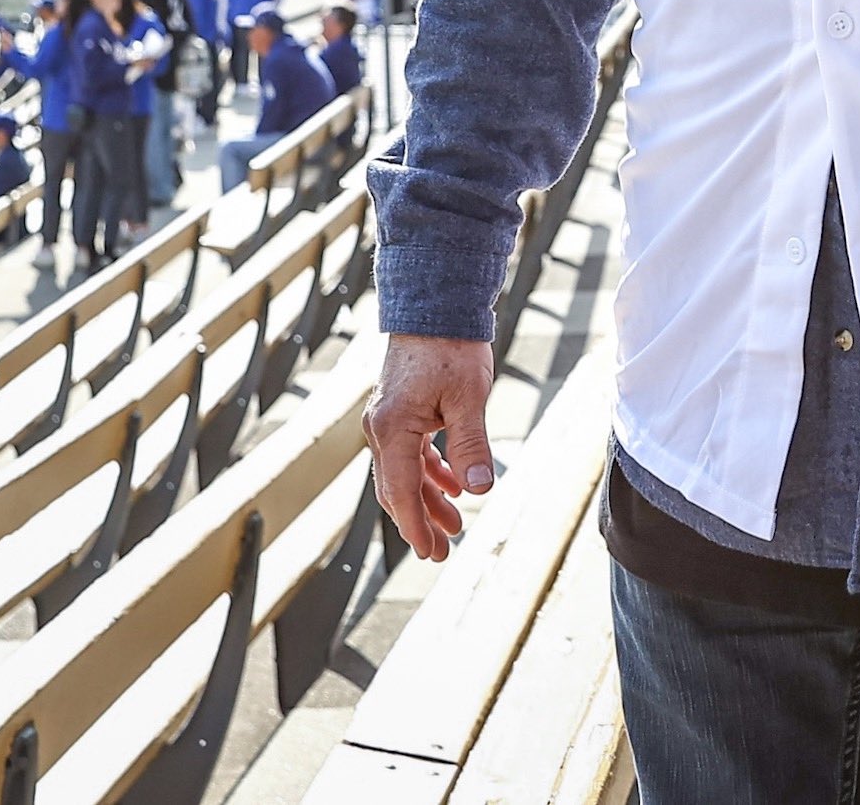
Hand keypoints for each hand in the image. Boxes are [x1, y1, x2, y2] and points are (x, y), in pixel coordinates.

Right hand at [365, 332, 497, 559]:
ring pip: (404, 473)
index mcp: (392, 429)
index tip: (429, 553)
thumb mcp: (469, 398)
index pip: (400, 492)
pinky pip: (409, 453)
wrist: (435, 305)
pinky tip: (451, 486)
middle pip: (397, 489)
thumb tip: (478, 489)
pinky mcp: (399, 411)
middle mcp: (381, 428)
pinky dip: (429, 473)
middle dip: (419, 522)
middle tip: (440, 552)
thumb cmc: (452, 347)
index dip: (415, 526)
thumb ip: (471, 445)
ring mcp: (387, 420)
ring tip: (452, 524)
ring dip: (426, 500)